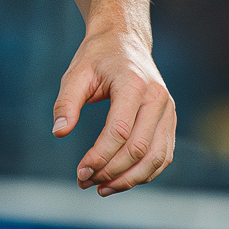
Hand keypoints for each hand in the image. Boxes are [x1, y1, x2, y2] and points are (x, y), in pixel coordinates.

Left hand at [51, 27, 175, 194]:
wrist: (124, 40)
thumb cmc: (97, 56)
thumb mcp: (76, 73)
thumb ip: (66, 102)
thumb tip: (59, 133)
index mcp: (134, 84)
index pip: (120, 131)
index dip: (99, 157)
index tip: (79, 172)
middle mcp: (157, 98)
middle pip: (139, 149)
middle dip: (111, 172)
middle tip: (84, 183)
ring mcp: (168, 110)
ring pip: (156, 158)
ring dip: (129, 180)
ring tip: (101, 189)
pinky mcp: (170, 120)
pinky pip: (163, 155)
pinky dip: (144, 174)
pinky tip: (120, 181)